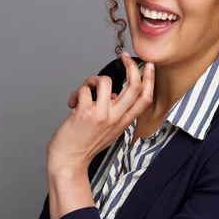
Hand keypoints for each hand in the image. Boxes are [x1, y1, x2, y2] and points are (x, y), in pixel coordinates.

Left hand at [47, 53, 154, 172]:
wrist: (68, 161)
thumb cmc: (85, 145)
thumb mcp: (109, 131)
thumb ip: (115, 113)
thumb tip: (114, 94)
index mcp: (123, 122)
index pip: (145, 99)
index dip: (150, 80)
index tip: (149, 66)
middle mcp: (115, 118)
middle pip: (134, 86)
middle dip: (131, 66)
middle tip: (123, 57)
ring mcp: (101, 115)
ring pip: (105, 81)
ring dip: (92, 80)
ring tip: (85, 91)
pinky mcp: (85, 113)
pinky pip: (84, 89)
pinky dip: (76, 93)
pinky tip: (72, 104)